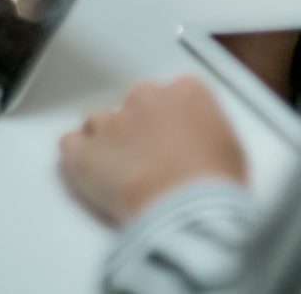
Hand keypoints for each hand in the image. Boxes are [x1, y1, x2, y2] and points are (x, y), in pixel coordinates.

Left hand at [60, 76, 247, 227]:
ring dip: (107, 142)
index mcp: (186, 91)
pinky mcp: (85, 151)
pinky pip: (70, 144)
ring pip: (100, 122)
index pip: (173, 94)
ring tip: (118, 170)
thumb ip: (208, 130)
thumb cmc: (212, 184)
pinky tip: (89, 170)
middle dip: (138, 127)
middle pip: (134, 104)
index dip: (171, 120)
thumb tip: (201, 143)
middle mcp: (146, 97)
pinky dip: (77, 156)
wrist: (185, 210)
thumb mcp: (230, 148)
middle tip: (148, 158)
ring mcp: (112, 122)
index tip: (172, 138)